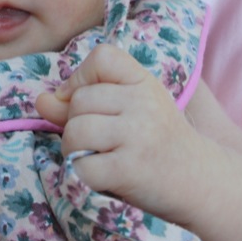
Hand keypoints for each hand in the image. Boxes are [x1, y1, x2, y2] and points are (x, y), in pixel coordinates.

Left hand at [35, 44, 203, 221]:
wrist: (201, 183)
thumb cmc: (156, 143)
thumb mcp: (128, 111)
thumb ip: (80, 101)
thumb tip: (41, 100)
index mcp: (144, 82)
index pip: (101, 57)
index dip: (81, 79)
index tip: (87, 103)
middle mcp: (143, 103)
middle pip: (78, 101)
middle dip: (75, 124)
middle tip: (100, 142)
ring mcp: (138, 135)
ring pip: (75, 131)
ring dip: (74, 150)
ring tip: (98, 158)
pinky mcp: (130, 169)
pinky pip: (82, 166)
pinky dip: (84, 176)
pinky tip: (106, 178)